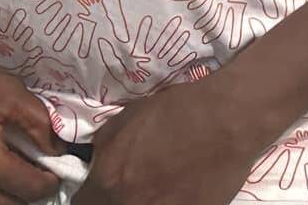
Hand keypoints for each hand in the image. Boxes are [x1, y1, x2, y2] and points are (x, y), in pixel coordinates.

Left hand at [75, 77, 268, 204]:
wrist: (225, 121)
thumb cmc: (175, 113)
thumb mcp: (126, 118)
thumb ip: (104, 147)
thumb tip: (96, 163)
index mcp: (108, 181)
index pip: (82, 204)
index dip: (91, 194)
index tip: (102, 189)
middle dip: (114, 199)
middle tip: (134, 185)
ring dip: (142, 203)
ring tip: (158, 188)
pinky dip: (171, 204)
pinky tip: (178, 191)